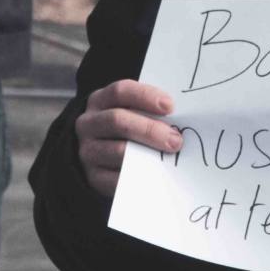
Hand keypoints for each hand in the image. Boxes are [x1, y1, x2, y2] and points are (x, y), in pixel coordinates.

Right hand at [75, 79, 180, 197]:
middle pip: (117, 120)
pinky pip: (116, 178)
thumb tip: (181, 117)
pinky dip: (138, 176)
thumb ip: (150, 111)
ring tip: (169, 158)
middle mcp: (89, 123)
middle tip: (176, 140)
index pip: (120, 92)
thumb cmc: (127, 128)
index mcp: (100, 100)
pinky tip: (155, 175)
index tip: (170, 106)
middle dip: (150, 130)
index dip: (145, 96)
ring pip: (117, 151)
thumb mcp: (131, 112)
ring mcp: (88, 151)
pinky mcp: (93, 177)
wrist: (101, 156)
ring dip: (146, 154)